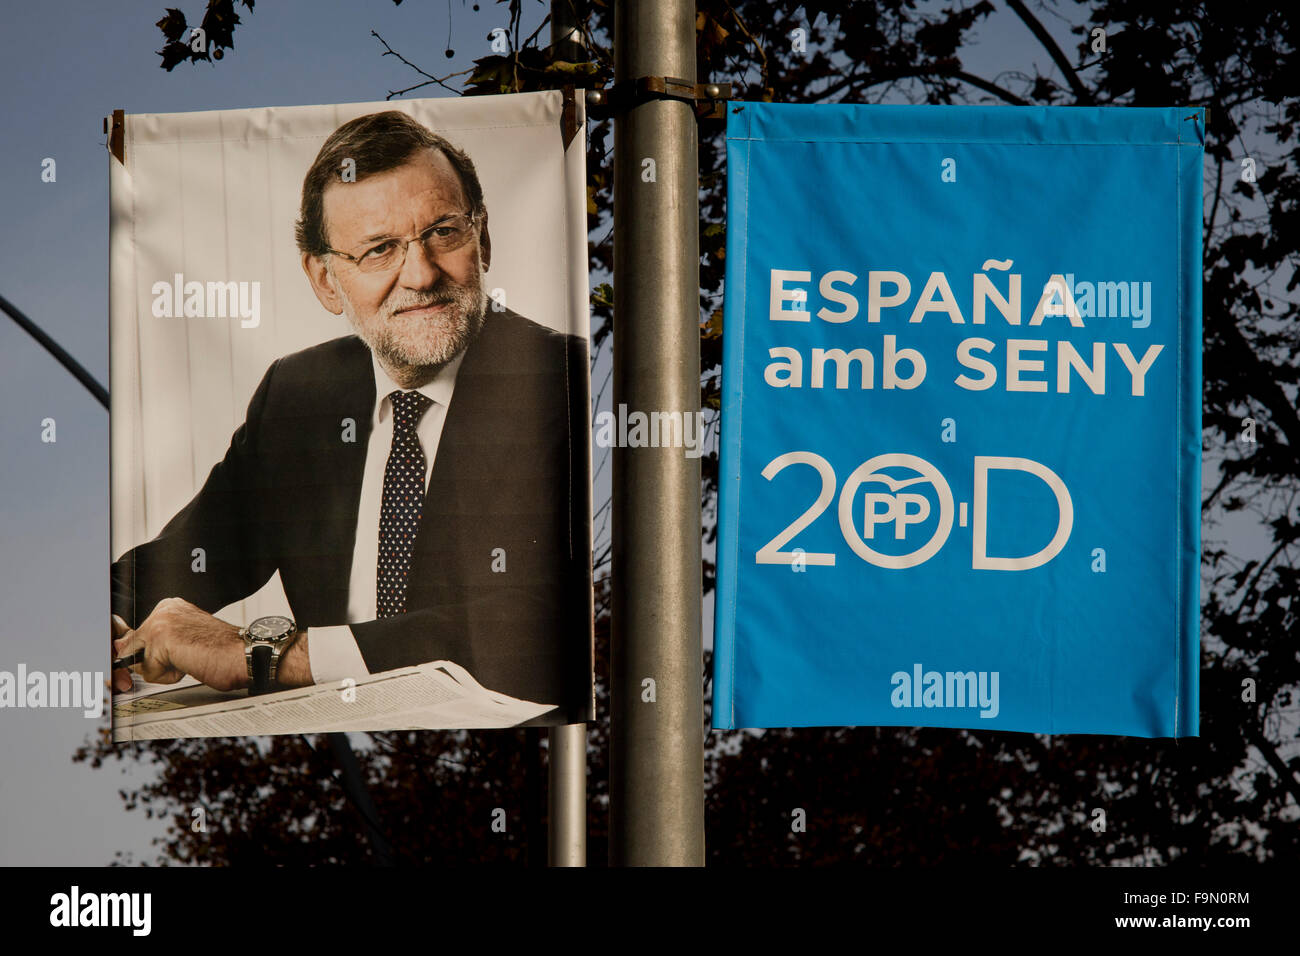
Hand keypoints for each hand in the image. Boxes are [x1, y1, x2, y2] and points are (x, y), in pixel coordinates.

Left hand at [112, 597, 248, 691]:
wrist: (244, 656)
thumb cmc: (222, 653)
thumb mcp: (181, 646)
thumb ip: (152, 646)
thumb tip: (119, 650)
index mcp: (170, 608)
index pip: (137, 637)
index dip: (150, 656)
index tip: (176, 655)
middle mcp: (164, 609)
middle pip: (134, 649)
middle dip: (155, 663)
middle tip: (188, 657)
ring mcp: (161, 621)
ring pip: (140, 661)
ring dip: (164, 670)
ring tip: (191, 659)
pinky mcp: (160, 636)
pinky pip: (149, 670)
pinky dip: (169, 675)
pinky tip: (190, 663)